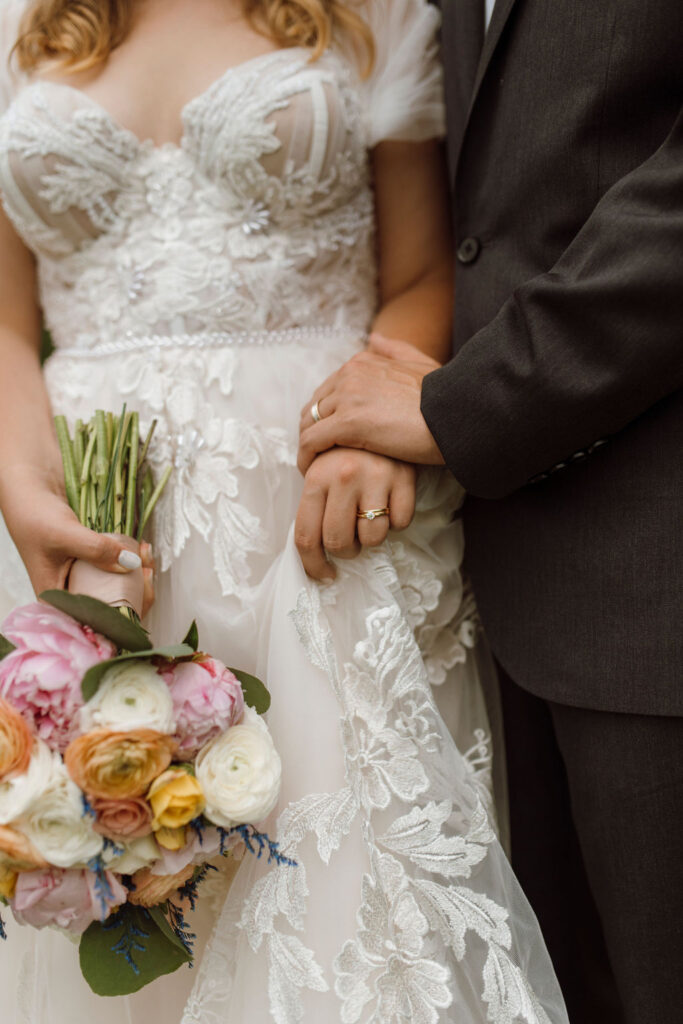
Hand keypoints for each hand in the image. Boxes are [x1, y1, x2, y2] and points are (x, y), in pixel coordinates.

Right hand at [0, 466, 154, 609]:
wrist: (30, 485)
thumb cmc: (34, 513)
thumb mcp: (65, 534)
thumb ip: (96, 550)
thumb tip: (130, 565)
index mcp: (54, 598)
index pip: (87, 623)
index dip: (115, 619)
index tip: (138, 601)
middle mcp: (69, 591)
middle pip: (107, 607)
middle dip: (134, 595)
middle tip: (148, 572)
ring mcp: (82, 576)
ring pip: (116, 588)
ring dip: (137, 576)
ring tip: (146, 556)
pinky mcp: (92, 560)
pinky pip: (116, 568)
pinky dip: (132, 562)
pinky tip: (141, 550)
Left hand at [295, 447, 415, 580]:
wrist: (383, 417)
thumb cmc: (347, 454)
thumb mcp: (321, 471)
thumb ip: (313, 506)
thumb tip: (311, 552)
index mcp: (316, 478)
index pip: (306, 537)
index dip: (313, 565)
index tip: (323, 574)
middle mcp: (343, 478)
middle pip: (338, 543)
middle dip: (346, 552)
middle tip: (351, 542)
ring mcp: (375, 478)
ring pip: (373, 539)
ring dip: (372, 538)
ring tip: (370, 518)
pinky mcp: (404, 479)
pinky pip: (401, 523)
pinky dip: (397, 522)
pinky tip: (391, 504)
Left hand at [298, 335, 445, 474]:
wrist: (460, 415)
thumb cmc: (447, 397)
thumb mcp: (422, 364)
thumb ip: (395, 350)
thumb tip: (373, 338)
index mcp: (363, 362)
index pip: (328, 391)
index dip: (325, 416)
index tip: (329, 439)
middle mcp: (350, 374)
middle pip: (314, 406)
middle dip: (313, 432)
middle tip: (319, 457)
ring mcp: (348, 397)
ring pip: (309, 424)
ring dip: (309, 447)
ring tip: (316, 468)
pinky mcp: (348, 423)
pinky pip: (311, 442)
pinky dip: (306, 458)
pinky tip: (312, 474)